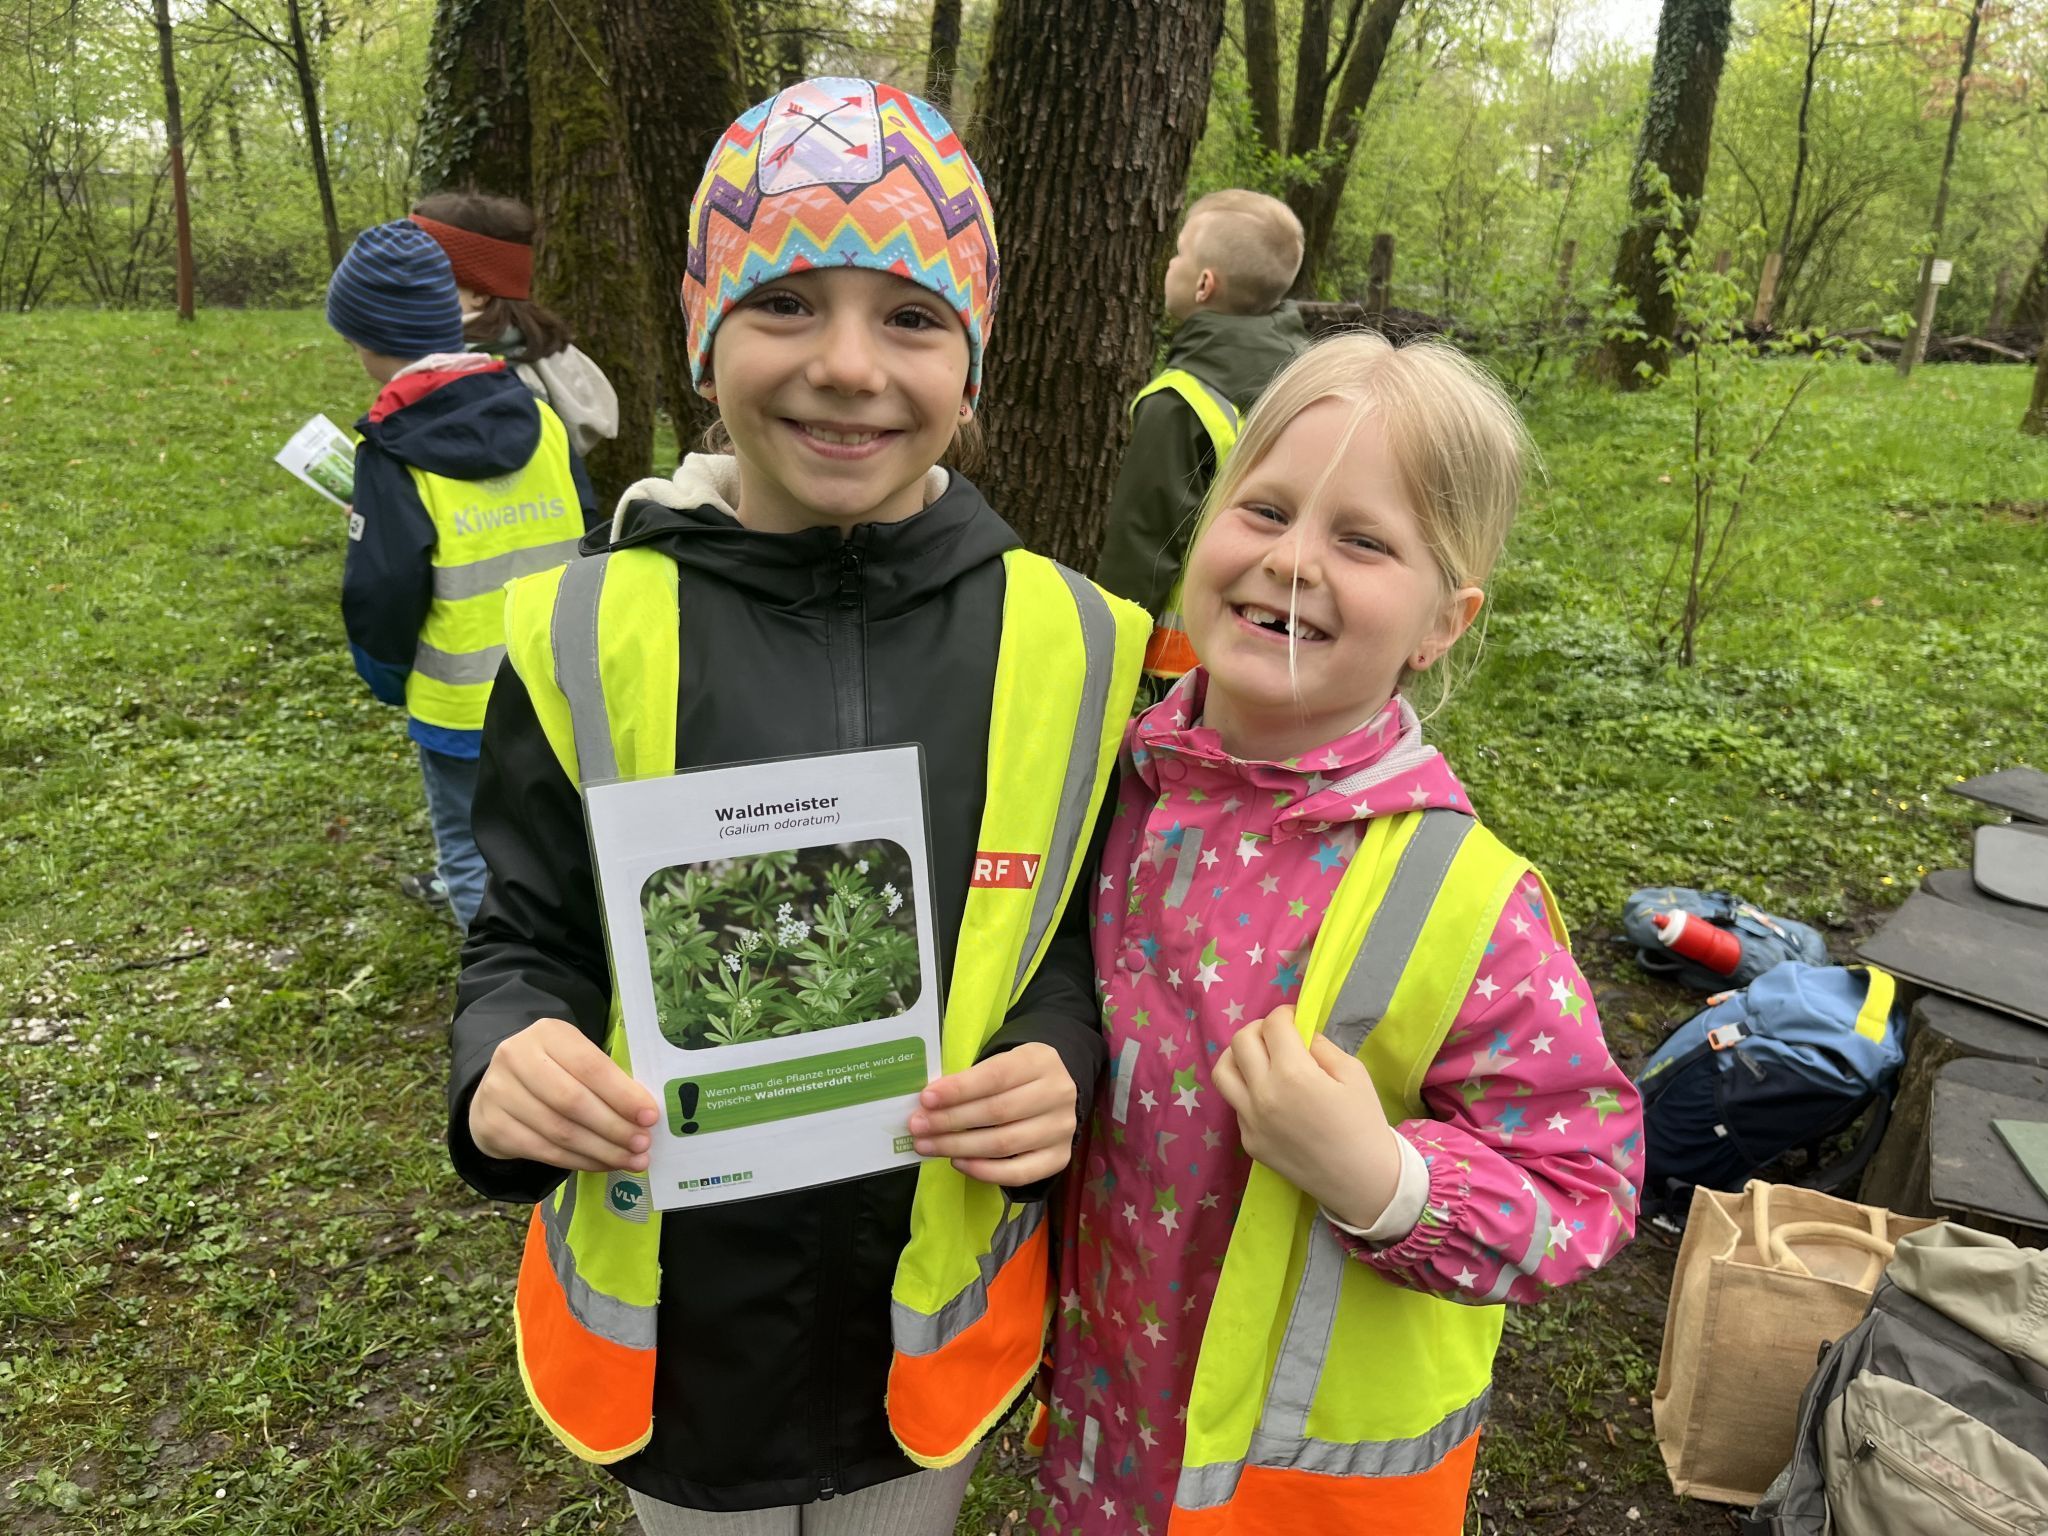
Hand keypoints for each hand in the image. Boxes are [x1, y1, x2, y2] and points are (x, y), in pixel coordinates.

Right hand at [468, 1017, 659, 1171]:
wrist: (499, 1088)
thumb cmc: (554, 1072)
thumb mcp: (576, 1059)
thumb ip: (606, 1079)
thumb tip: (644, 1113)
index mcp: (547, 1033)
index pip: (590, 1066)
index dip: (622, 1095)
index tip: (649, 1116)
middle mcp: (516, 1057)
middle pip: (573, 1101)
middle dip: (614, 1127)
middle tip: (642, 1144)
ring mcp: (498, 1092)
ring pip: (559, 1131)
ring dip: (601, 1150)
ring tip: (631, 1159)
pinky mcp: (491, 1125)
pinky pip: (543, 1151)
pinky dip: (578, 1161)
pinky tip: (602, 1164)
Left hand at [907, 1042, 1078, 1185]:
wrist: (1054, 1091)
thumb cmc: (1015, 1076)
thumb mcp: (1000, 1062)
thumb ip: (971, 1079)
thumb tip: (929, 1103)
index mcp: (1040, 1061)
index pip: (996, 1076)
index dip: (959, 1089)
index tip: (926, 1099)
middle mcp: (1057, 1094)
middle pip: (998, 1112)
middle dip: (951, 1121)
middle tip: (918, 1126)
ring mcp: (1061, 1129)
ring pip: (1004, 1143)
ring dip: (959, 1147)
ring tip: (928, 1146)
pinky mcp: (1059, 1158)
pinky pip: (1019, 1173)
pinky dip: (984, 1171)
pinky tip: (958, 1163)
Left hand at [1212, 1005, 1402, 1229]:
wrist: (1362, 1180)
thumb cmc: (1364, 1123)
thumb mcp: (1353, 1073)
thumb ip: (1321, 1046)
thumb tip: (1299, 1035)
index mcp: (1293, 1074)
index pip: (1273, 1025)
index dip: (1285, 1014)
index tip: (1294, 1019)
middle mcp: (1263, 1094)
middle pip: (1241, 1041)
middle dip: (1260, 1029)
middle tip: (1279, 1036)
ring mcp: (1250, 1120)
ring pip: (1223, 1071)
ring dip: (1239, 1056)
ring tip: (1260, 1059)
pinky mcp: (1248, 1141)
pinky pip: (1236, 1103)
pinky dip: (1248, 1090)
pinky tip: (1272, 1097)